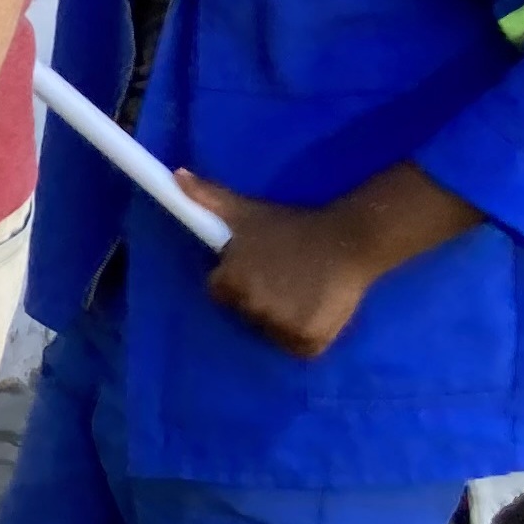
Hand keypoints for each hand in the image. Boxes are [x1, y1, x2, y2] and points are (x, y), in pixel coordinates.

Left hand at [176, 170, 381, 357]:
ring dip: (282, 318)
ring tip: (301, 290)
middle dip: (259, 298)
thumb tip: (177, 176)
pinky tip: (315, 308)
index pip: (221, 292)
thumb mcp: (245, 211)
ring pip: (271, 330)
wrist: (347, 239)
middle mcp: (252, 308)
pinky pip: (297, 346)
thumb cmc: (292, 225)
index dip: (237, 280)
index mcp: (231, 281)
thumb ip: (207, 197)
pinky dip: (304, 335)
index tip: (259, 267)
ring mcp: (281, 327)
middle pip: (245, 312)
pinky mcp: (308, 342)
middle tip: (283, 276)